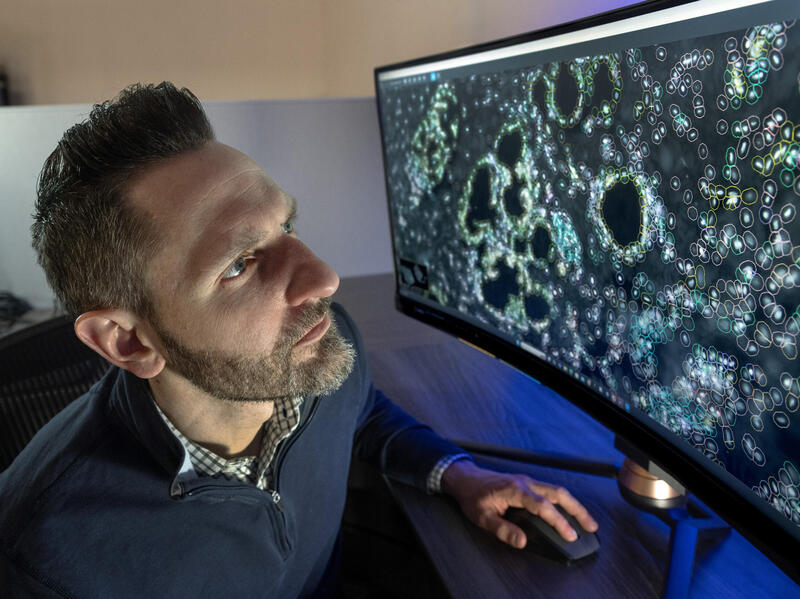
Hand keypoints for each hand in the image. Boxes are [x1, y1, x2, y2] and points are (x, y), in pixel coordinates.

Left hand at [440, 459, 597, 548]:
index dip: (558, 521)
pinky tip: (570, 511)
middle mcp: (525, 482)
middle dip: (577, 510)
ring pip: (557, 490)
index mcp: (514, 490)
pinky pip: (551, 490)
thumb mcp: (482, 517)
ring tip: (587, 521)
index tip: (569, 535)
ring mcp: (528, 480)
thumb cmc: (472, 496)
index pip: (542, 506)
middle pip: (558, 493)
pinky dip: (564, 501)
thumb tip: (522, 541)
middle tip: (591, 527)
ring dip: (574, 505)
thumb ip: (502, 530)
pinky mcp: (528, 483)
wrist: (465, 478)